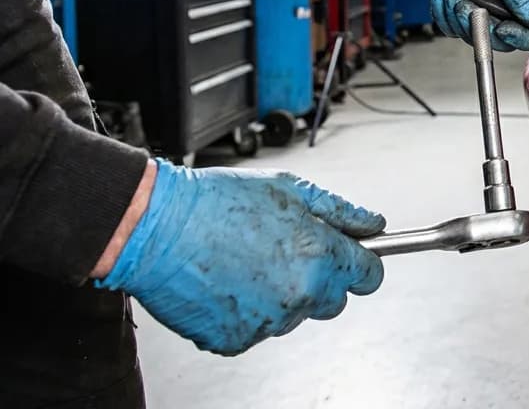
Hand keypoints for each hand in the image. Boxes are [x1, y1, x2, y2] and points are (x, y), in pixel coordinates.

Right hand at [95, 160, 385, 355]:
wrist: (155, 228)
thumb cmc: (215, 203)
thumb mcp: (288, 188)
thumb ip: (339, 211)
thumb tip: (373, 224)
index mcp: (318, 256)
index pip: (370, 276)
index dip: (361, 263)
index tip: (352, 257)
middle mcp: (299, 294)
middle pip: (334, 300)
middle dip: (321, 279)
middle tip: (285, 252)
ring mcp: (267, 322)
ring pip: (293, 314)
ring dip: (280, 293)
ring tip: (245, 260)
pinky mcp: (236, 341)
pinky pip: (256, 329)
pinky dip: (246, 310)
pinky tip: (227, 281)